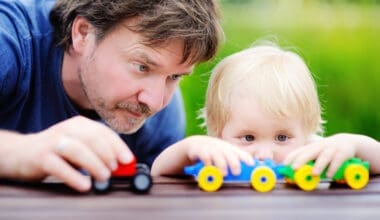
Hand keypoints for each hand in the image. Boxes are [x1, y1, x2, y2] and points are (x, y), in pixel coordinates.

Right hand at [1, 116, 132, 191]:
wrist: (22, 152)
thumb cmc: (58, 151)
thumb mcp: (79, 147)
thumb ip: (98, 152)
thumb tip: (123, 164)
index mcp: (80, 124)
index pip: (104, 132)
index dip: (118, 146)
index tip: (128, 160)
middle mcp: (67, 129)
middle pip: (92, 138)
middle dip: (107, 154)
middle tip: (115, 169)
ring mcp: (53, 142)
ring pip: (76, 149)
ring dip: (94, 163)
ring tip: (104, 176)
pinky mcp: (40, 157)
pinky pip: (59, 166)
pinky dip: (74, 176)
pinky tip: (84, 185)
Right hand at [186, 136, 253, 175]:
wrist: (196, 144)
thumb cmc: (214, 152)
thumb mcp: (225, 155)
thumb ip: (235, 162)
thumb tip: (248, 173)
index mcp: (230, 150)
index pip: (241, 153)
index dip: (246, 159)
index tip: (252, 165)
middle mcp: (221, 148)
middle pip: (230, 154)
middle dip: (234, 163)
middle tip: (236, 173)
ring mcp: (210, 149)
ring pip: (217, 155)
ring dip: (222, 165)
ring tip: (223, 174)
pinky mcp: (200, 151)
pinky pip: (204, 156)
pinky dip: (207, 163)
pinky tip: (209, 168)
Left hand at [283, 134, 356, 177]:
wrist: (348, 142)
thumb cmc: (328, 151)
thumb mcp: (317, 152)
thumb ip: (308, 161)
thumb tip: (295, 173)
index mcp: (312, 147)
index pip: (298, 151)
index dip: (291, 157)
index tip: (284, 165)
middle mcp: (320, 147)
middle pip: (309, 152)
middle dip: (301, 160)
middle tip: (294, 168)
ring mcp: (332, 149)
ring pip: (324, 156)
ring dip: (319, 165)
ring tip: (314, 174)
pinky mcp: (343, 153)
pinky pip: (337, 160)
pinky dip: (333, 168)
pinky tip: (330, 175)